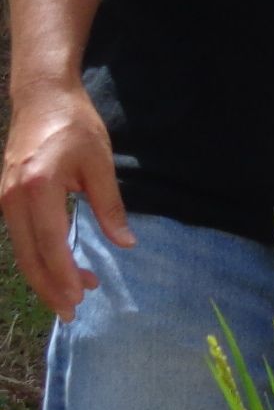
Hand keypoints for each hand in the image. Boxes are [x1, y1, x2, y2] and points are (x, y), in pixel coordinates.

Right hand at [2, 78, 132, 318]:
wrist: (42, 97)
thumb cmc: (76, 126)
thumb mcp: (100, 164)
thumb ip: (110, 206)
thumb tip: (125, 243)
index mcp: (38, 188)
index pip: (50, 244)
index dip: (64, 275)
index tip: (79, 299)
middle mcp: (12, 198)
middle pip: (30, 255)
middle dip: (50, 287)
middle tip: (73, 313)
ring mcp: (4, 198)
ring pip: (22, 250)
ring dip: (46, 275)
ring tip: (73, 293)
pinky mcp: (5, 197)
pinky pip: (20, 237)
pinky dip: (38, 256)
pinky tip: (58, 267)